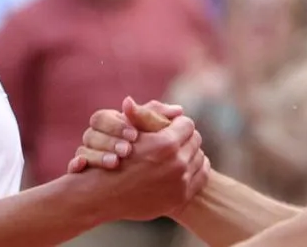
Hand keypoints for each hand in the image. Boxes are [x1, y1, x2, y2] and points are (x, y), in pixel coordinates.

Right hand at [70, 99, 209, 220]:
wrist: (105, 194)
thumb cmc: (115, 157)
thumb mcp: (130, 131)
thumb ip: (150, 114)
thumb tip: (178, 108)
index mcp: (167, 144)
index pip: (188, 125)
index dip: (179, 123)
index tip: (173, 126)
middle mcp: (177, 164)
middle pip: (195, 141)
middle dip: (186, 138)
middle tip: (177, 139)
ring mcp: (181, 182)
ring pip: (200, 158)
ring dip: (191, 153)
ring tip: (179, 153)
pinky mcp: (182, 197)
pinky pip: (201, 176)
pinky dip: (195, 169)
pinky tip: (185, 167)